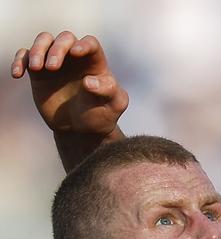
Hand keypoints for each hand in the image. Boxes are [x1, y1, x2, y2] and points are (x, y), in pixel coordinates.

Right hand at [11, 31, 127, 134]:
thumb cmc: (101, 115)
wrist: (81, 130)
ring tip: (36, 69)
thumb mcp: (114, 106)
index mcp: (94, 62)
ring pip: (44, 41)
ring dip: (37, 50)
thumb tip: (89, 82)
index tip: (76, 52)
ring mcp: (55, 62)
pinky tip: (18, 74)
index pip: (90, 43)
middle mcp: (74, 57)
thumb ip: (109, 91)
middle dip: (57, 49)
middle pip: (65, 38)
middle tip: (52, 68)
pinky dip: (19, 61)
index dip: (83, 44)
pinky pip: (25, 57)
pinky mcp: (39, 72)